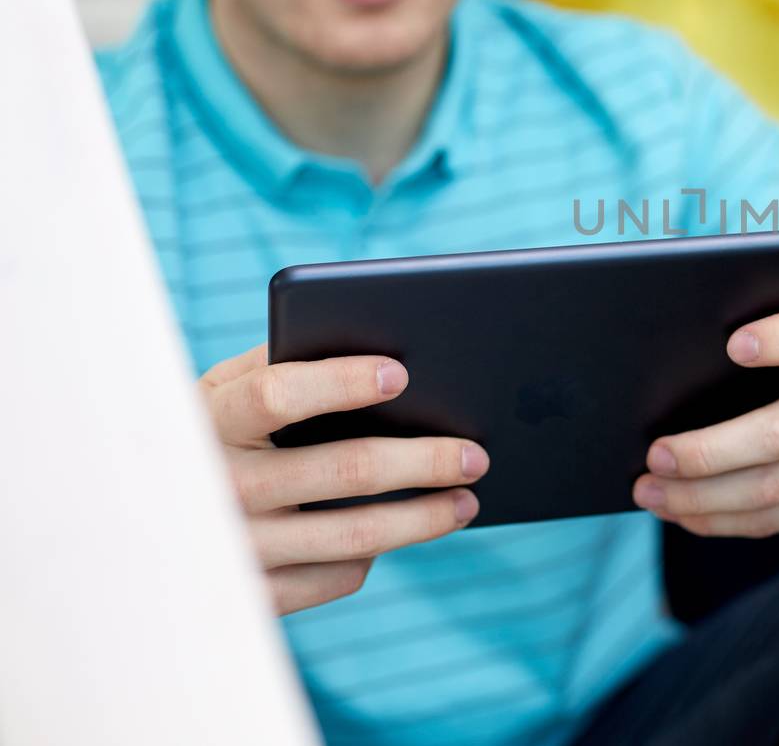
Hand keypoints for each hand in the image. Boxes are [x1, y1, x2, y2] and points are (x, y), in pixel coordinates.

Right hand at [200, 345, 489, 614]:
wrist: (138, 524)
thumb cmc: (208, 433)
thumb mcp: (221, 390)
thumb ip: (281, 361)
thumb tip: (383, 347)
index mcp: (211, 420)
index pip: (278, 395)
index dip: (342, 382)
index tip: (401, 373)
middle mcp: (219, 487)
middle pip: (346, 470)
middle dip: (425, 460)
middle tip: (475, 455)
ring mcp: (236, 548)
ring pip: (356, 535)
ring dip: (425, 518)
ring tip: (467, 501)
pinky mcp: (252, 598)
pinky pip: (336, 576)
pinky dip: (375, 553)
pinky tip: (400, 533)